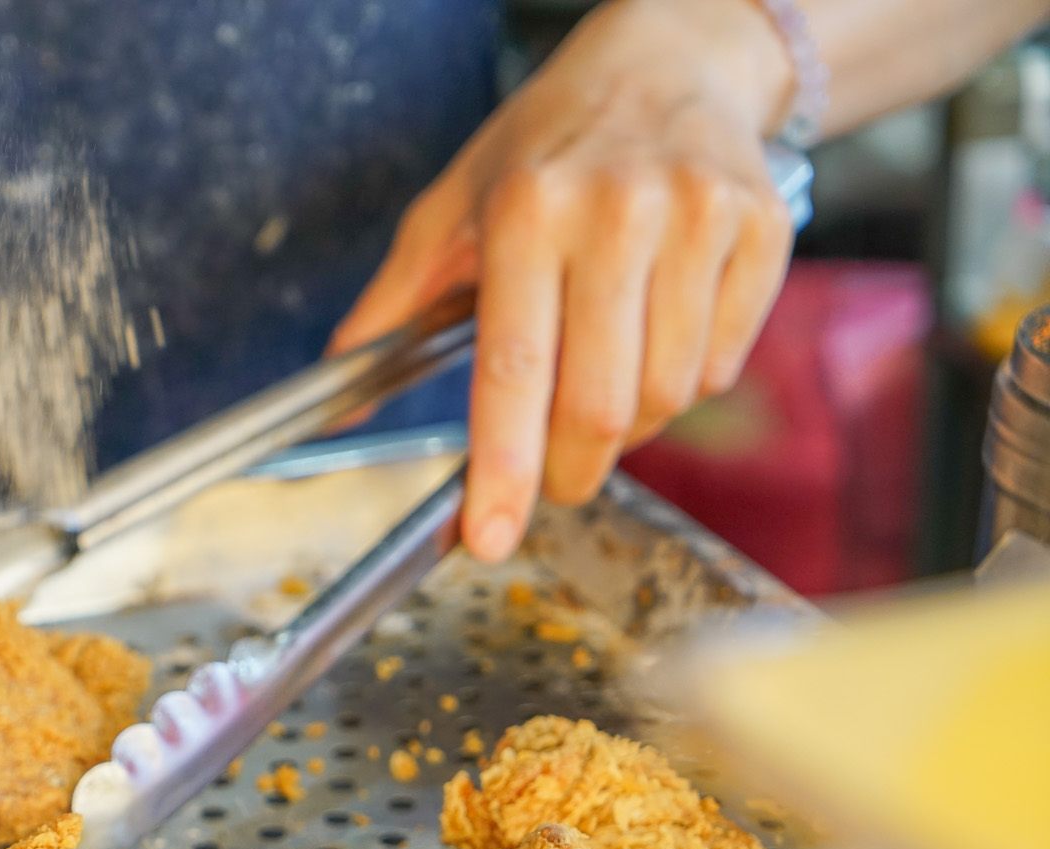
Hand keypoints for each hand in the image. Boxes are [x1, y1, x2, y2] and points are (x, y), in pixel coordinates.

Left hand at [330, 0, 797, 561]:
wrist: (670, 61)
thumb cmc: (547, 144)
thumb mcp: (453, 204)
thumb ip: (395, 301)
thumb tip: (341, 384)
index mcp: (526, 212)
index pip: (512, 371)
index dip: (504, 469)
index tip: (490, 535)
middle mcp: (616, 213)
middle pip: (598, 404)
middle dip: (567, 470)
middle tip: (550, 481)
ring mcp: (698, 220)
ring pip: (667, 396)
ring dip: (628, 429)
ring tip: (600, 387)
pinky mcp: (760, 232)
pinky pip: (720, 366)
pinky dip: (684, 385)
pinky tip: (655, 340)